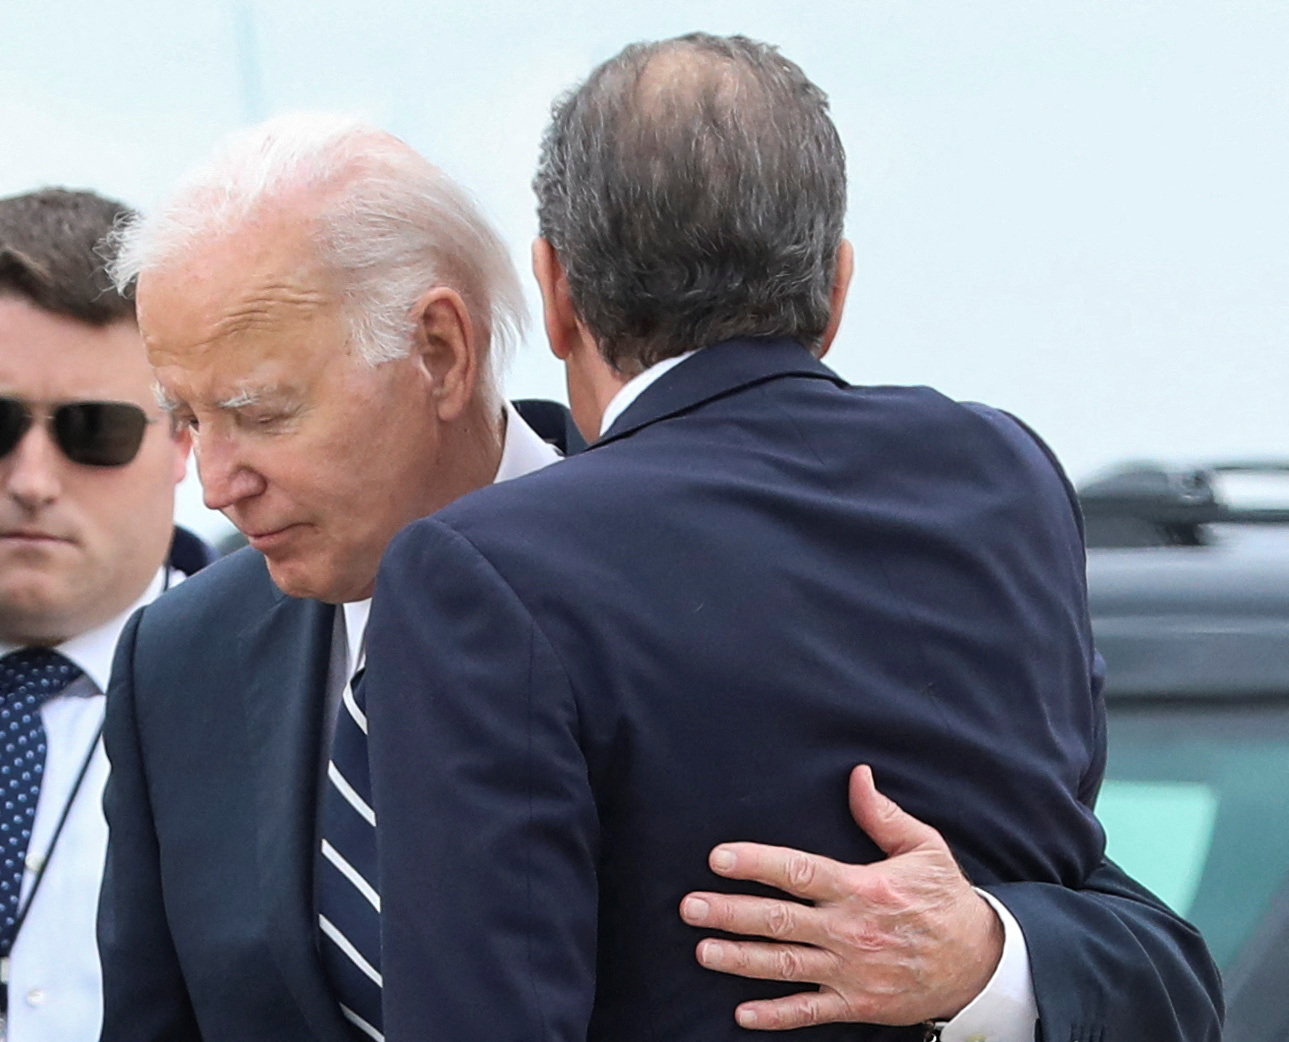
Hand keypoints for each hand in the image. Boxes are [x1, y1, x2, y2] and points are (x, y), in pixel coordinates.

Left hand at [679, 765, 1002, 1030]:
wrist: (982, 963)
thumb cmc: (946, 899)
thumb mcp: (923, 848)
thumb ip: (882, 815)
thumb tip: (857, 775)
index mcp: (862, 886)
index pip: (799, 871)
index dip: (757, 864)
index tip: (719, 858)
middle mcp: (850, 929)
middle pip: (779, 919)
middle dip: (731, 913)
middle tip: (690, 906)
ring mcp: (852, 970)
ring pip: (786, 965)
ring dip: (741, 959)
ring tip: (702, 950)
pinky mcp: (858, 1004)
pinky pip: (811, 1011)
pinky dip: (776, 1015)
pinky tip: (742, 1013)